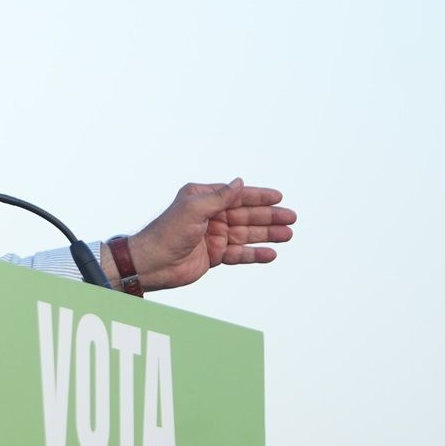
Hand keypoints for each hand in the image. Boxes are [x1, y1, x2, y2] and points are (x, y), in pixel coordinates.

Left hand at [126, 178, 295, 291]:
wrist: (152, 263)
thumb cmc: (166, 232)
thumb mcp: (193, 209)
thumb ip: (219, 197)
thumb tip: (239, 182)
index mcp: (202, 199)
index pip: (236, 195)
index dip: (258, 196)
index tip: (278, 196)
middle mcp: (209, 216)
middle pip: (245, 215)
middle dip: (269, 216)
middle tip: (291, 217)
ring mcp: (213, 236)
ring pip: (246, 234)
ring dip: (267, 234)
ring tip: (288, 234)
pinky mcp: (214, 255)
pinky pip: (239, 253)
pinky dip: (255, 253)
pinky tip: (271, 253)